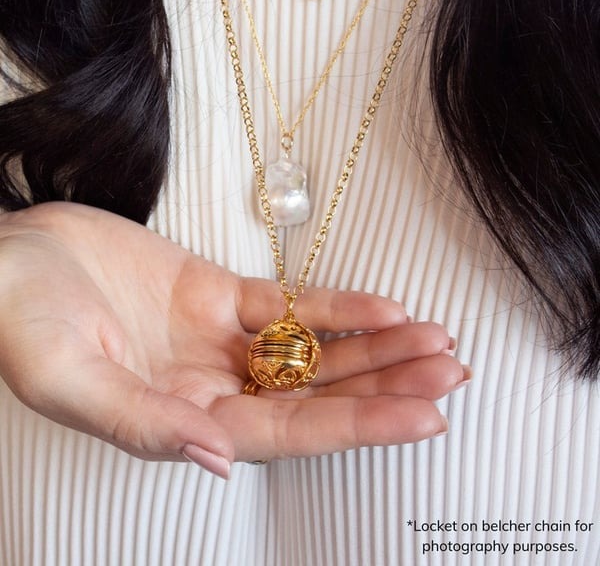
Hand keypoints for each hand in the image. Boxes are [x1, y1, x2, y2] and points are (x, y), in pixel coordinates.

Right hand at [0, 203, 466, 477]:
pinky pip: (289, 305)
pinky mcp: (218, 295)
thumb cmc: (22, 320)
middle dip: (386, 384)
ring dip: (373, 346)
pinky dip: (335, 307)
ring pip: (313, 350)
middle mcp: (212, 386)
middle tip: (451, 373)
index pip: (291, 433)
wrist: (12, 258)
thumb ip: (141, 422)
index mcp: (182, 421)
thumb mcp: (66, 378)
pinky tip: (381, 308)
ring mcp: (219, 340)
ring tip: (434, 339)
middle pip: (317, 394)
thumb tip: (217, 460)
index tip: (425, 416)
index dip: (361, 426)